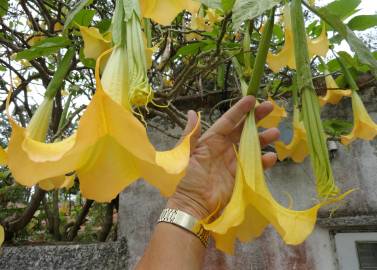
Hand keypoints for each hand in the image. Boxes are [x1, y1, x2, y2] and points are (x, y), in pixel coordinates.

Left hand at [167, 96, 279, 219]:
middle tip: (270, 107)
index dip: (239, 110)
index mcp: (210, 140)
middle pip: (243, 129)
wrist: (191, 205)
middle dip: (256, 118)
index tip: (252, 99)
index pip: (228, 121)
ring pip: (252, 145)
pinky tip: (271, 157)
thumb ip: (191, 134)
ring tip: (275, 133)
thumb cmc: (184, 178)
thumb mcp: (184, 154)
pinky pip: (255, 166)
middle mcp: (224, 148)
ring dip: (263, 138)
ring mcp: (233, 162)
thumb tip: (193, 112)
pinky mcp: (240, 176)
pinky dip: (264, 161)